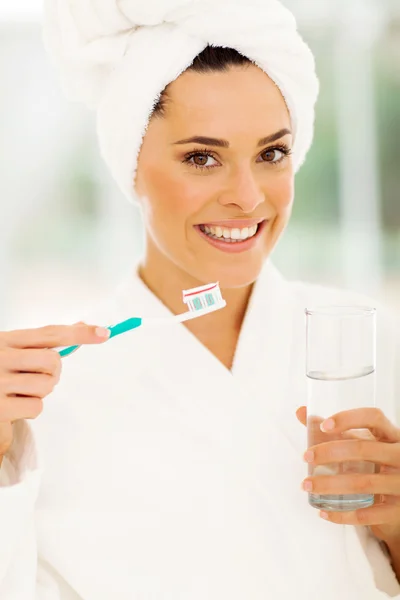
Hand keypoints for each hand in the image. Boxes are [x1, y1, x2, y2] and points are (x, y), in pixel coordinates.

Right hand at [0, 322, 109, 465]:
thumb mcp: (9, 349)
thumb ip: (40, 342)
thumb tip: (82, 326)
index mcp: (4, 339)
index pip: (49, 333)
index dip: (79, 333)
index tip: (104, 332)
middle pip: (52, 361)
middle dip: (52, 371)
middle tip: (36, 375)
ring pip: (47, 385)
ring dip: (40, 391)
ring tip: (20, 390)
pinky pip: (36, 407)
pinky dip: (30, 408)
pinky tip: (13, 405)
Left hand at [297, 406, 399, 545]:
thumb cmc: (376, 464)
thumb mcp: (363, 443)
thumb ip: (334, 429)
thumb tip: (301, 412)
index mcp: (391, 435)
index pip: (373, 417)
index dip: (348, 419)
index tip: (324, 425)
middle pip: (363, 449)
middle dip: (329, 452)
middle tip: (306, 456)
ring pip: (363, 483)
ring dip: (329, 484)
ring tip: (307, 484)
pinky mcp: (398, 510)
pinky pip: (368, 514)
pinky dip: (343, 514)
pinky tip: (324, 512)